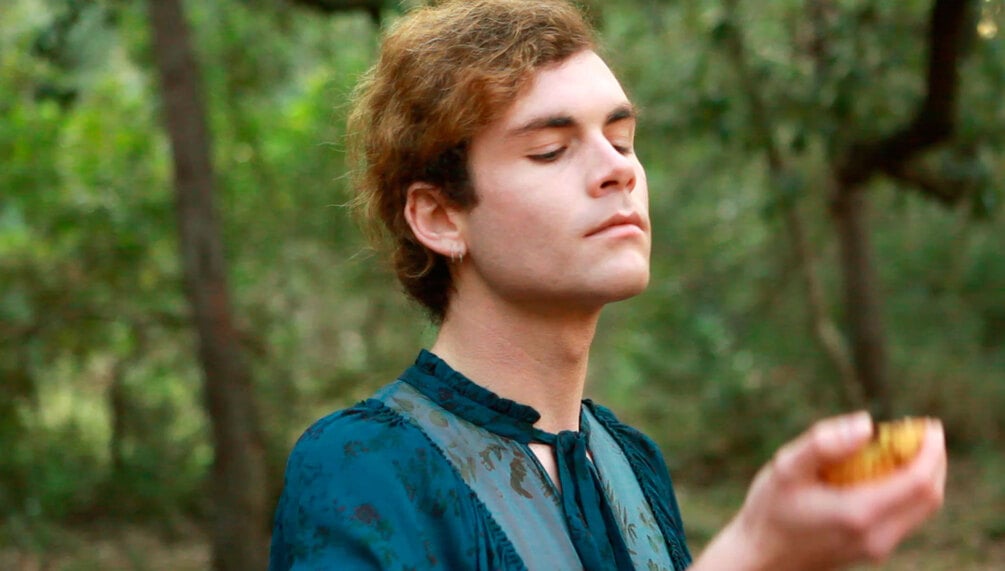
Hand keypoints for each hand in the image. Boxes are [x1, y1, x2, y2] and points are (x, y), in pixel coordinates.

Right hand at [692, 411, 946, 570]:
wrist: (760, 559)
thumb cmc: (769, 511)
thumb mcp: (786, 468)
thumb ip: (824, 444)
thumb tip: (866, 424)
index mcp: (859, 512)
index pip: (918, 482)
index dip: (931, 451)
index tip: (928, 424)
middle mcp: (876, 536)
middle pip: (929, 497)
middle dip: (933, 460)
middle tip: (920, 431)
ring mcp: (877, 548)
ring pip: (921, 509)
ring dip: (922, 475)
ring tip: (903, 446)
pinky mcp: (872, 550)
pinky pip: (905, 517)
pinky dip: (907, 490)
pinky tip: (884, 471)